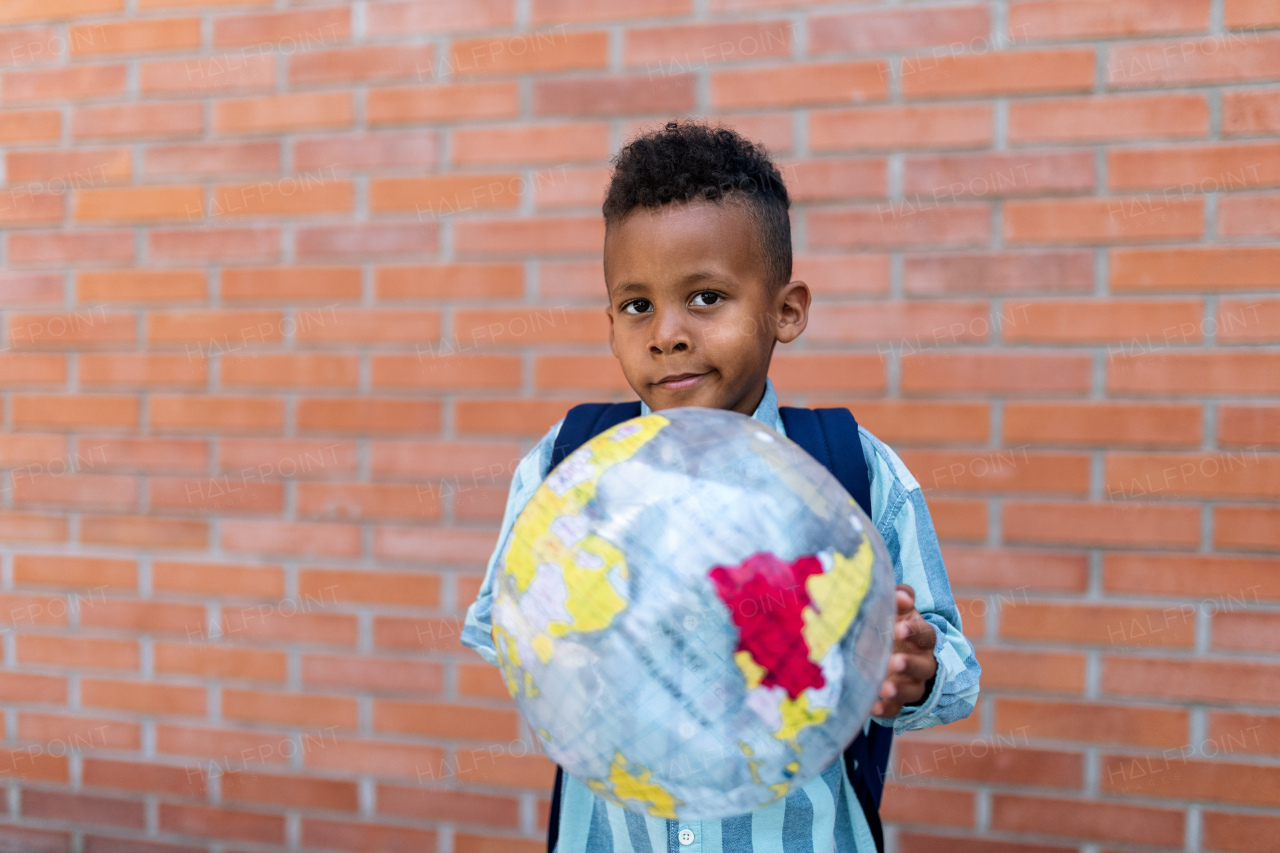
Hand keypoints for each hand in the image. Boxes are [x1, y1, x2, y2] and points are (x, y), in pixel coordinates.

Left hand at [871, 584, 937, 718]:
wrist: (888, 649)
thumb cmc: (892, 623)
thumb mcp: (897, 610)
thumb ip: (900, 599)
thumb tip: (901, 595)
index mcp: (923, 638)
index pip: (926, 636)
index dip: (915, 632)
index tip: (899, 629)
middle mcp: (922, 662)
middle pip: (924, 666)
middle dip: (910, 664)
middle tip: (894, 661)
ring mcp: (912, 683)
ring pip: (913, 690)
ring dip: (900, 690)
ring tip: (884, 688)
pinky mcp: (898, 701)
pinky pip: (896, 709)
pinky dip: (886, 709)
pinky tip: (872, 707)